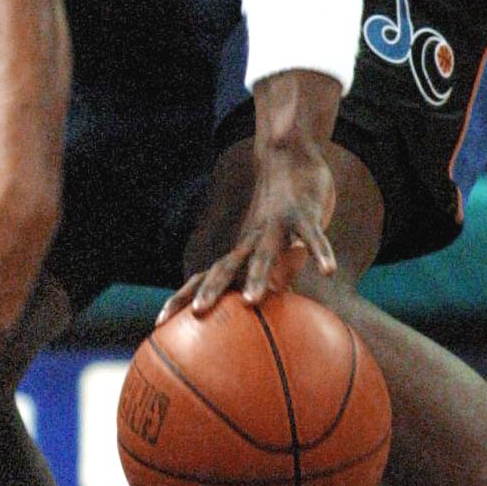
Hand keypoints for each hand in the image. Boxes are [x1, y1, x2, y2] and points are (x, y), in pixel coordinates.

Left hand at [159, 136, 335, 322]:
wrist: (288, 161)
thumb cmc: (279, 218)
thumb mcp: (270, 253)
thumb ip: (269, 283)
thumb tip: (268, 321)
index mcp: (240, 252)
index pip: (202, 279)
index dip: (180, 299)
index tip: (158, 323)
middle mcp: (250, 240)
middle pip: (224, 268)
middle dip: (209, 290)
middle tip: (197, 312)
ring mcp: (274, 226)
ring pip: (263, 253)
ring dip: (257, 276)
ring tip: (252, 301)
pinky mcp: (302, 215)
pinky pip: (311, 235)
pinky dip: (319, 252)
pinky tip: (328, 270)